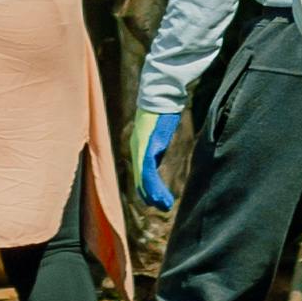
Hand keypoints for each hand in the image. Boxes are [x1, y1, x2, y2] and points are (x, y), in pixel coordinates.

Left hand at [128, 97, 183, 217]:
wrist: (160, 93)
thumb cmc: (163, 108)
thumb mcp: (159, 130)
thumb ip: (157, 142)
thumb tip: (160, 149)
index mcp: (139, 146)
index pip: (141, 173)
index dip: (148, 188)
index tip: (158, 200)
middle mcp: (136, 148)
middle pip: (140, 179)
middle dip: (150, 196)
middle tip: (163, 208)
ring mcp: (139, 147)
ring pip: (143, 178)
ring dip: (154, 194)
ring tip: (165, 206)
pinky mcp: (145, 146)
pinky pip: (147, 171)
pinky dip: (153, 186)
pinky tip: (161, 195)